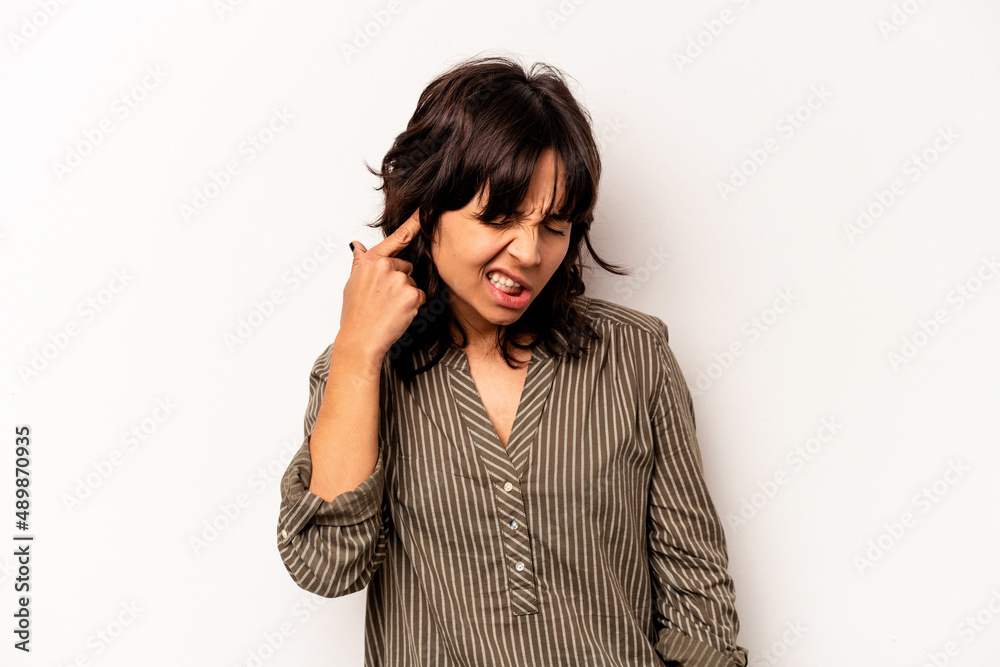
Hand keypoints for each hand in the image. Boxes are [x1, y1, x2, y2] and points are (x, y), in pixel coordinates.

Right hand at [339, 211, 425, 357]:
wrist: (360, 339)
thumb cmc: (355, 313)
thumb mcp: (352, 283)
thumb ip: (359, 262)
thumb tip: (356, 245)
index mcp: (371, 261)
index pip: (397, 238)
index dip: (414, 223)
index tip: (427, 210)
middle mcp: (385, 266)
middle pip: (406, 267)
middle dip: (400, 281)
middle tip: (384, 299)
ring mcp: (399, 280)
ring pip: (413, 283)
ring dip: (406, 295)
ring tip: (388, 307)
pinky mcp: (411, 294)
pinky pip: (420, 296)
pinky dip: (413, 306)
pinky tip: (397, 313)